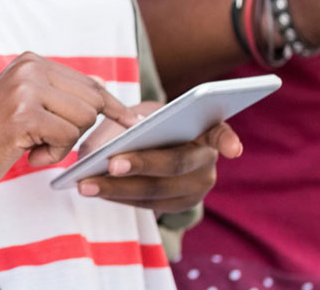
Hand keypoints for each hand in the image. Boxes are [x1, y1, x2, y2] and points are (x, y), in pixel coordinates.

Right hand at [0, 53, 135, 198]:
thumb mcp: (25, 104)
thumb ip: (58, 93)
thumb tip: (101, 86)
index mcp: (31, 61)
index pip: (89, 82)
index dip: (113, 106)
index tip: (131, 120)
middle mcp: (28, 67)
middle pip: (91, 103)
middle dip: (76, 132)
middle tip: (43, 142)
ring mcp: (24, 89)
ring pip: (82, 121)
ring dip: (63, 145)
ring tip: (31, 147)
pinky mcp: (22, 115)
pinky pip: (66, 138)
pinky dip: (52, 155)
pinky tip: (26, 155)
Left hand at [74, 103, 240, 212]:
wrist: (153, 141)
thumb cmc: (146, 122)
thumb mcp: (141, 113)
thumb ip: (128, 120)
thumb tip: (105, 142)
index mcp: (206, 131)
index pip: (222, 133)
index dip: (228, 141)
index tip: (233, 150)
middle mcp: (205, 162)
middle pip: (175, 164)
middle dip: (141, 165)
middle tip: (111, 164)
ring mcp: (194, 189)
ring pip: (156, 191)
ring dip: (118, 188)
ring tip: (86, 184)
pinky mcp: (177, 206)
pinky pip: (146, 204)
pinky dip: (117, 196)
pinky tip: (93, 189)